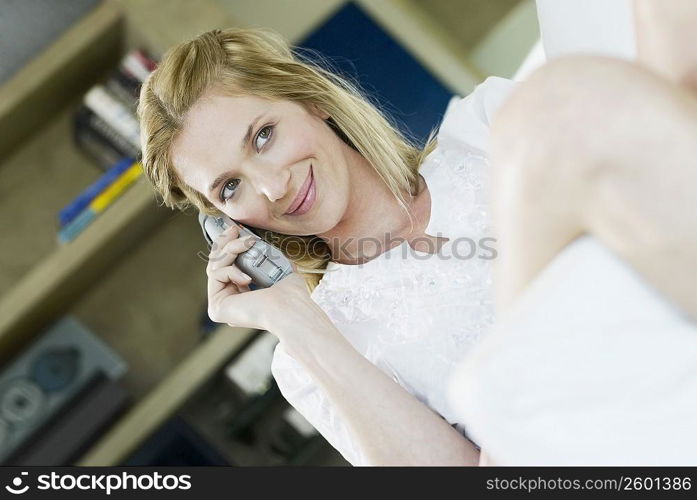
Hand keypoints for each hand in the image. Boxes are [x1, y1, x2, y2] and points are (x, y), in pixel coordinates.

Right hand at [205, 224, 333, 344]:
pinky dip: (231, 270)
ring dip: (231, 250)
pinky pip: (215, 276)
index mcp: (243, 295)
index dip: (228, 247)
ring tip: (248, 243)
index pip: (228, 267)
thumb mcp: (278, 269)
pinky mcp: (217, 308)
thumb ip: (267, 259)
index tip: (235, 230)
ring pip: (215, 267)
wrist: (290, 307)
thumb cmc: (290, 293)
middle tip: (235, 229)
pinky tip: (247, 277)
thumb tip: (261, 246)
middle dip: (225, 243)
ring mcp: (222, 306)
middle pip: (217, 265)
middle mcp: (231, 302)